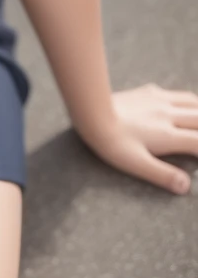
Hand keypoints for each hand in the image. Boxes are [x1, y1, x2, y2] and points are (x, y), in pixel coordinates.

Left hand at [75, 83, 197, 195]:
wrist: (90, 112)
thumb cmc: (111, 142)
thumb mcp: (136, 164)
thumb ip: (162, 175)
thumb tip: (185, 186)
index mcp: (168, 135)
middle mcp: (168, 114)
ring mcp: (158, 100)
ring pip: (192, 102)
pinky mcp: (147, 91)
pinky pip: (175, 94)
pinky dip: (187, 101)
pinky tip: (180, 105)